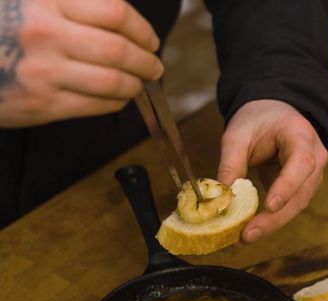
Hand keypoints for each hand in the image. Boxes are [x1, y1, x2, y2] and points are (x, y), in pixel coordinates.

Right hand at [0, 0, 162, 127]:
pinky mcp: (41, 104)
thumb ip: (71, 3)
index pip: (115, 13)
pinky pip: (95, 105)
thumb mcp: (27, 0)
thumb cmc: (0, 26)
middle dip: (146, 61)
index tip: (150, 39)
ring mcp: (43, 71)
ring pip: (113, 81)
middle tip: (154, 66)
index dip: (142, 29)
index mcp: (46, 1)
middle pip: (119, 50)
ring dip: (135, 84)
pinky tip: (118, 97)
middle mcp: (46, 34)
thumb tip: (121, 19)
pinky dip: (116, 102)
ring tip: (139, 82)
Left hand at [217, 99, 327, 243]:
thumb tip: (222, 197)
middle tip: (247, 234)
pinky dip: (271, 219)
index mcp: (301, 136)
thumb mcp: (238, 134)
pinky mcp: (303, 187)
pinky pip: (290, 207)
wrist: (274, 114)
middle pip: (301, 193)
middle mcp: (315, 157)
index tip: (269, 206)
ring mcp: (312, 175)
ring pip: (297, 205)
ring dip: (271, 223)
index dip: (287, 186)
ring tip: (244, 237)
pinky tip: (250, 230)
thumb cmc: (258, 119)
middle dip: (275, 218)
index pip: (301, 163)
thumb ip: (231, 163)